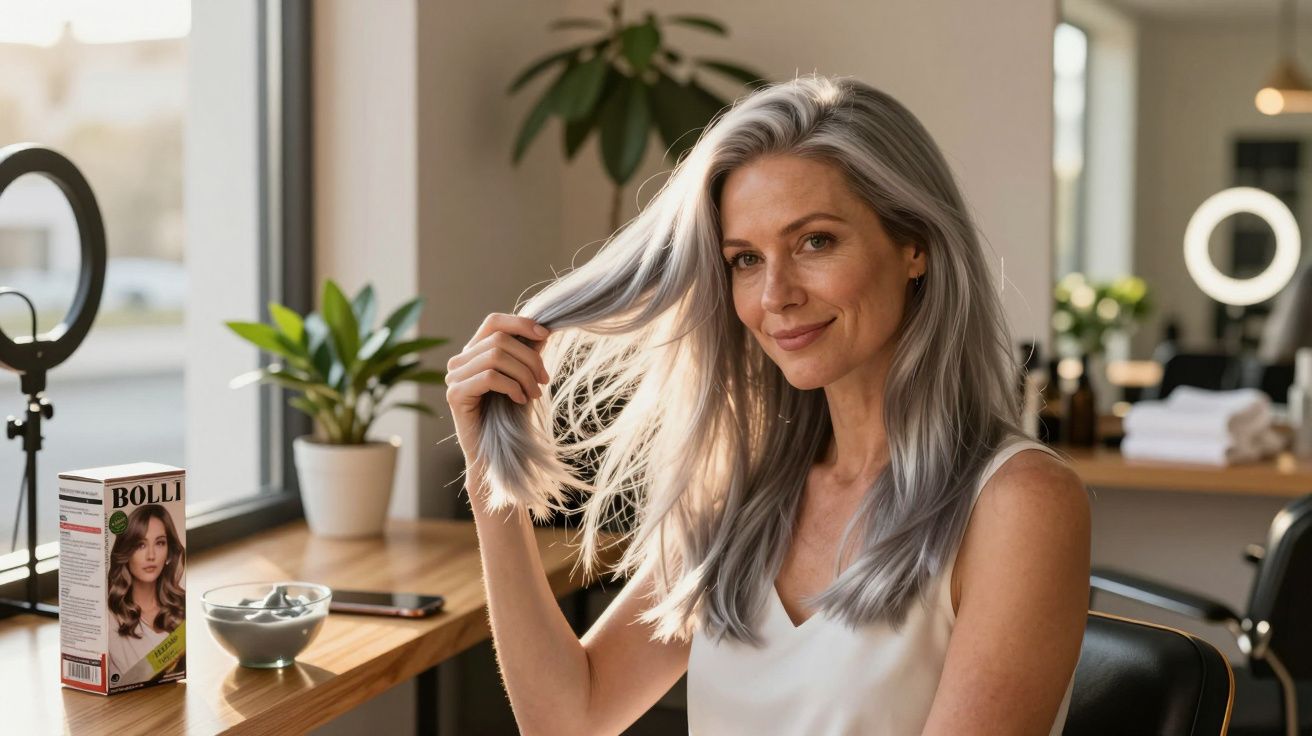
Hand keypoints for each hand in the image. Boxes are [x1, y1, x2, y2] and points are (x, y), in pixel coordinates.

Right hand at [444, 312, 550, 463]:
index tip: (545, 334)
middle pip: (499, 339)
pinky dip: (511, 386)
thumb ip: (528, 355)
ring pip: (495, 356)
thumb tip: (543, 330)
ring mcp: (454, 377)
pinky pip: (489, 377)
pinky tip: (519, 400)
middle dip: (529, 357)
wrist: (498, 455)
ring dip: (524, 374)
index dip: (520, 323)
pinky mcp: (454, 394)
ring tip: (534, 393)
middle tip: (544, 380)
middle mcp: (459, 361)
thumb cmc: (510, 417)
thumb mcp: (524, 379)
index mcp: (474, 353)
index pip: (494, 321)